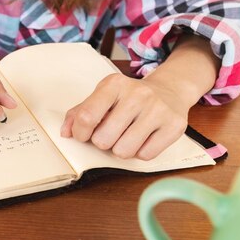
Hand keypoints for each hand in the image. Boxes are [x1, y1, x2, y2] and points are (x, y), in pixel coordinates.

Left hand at [60, 73, 189, 159]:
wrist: (169, 90)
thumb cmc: (128, 98)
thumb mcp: (103, 97)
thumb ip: (79, 113)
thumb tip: (65, 133)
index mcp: (114, 84)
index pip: (86, 116)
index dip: (81, 133)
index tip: (84, 135)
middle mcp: (137, 94)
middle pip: (103, 139)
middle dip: (103, 142)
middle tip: (112, 133)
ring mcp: (158, 110)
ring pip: (124, 151)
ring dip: (121, 149)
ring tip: (127, 136)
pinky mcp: (174, 126)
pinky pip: (145, 155)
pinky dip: (141, 152)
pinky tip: (144, 138)